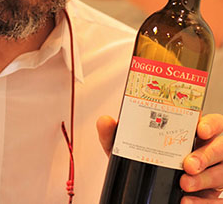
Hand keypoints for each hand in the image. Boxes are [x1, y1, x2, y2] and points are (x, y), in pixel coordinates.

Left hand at [96, 114, 222, 201]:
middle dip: (207, 155)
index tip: (200, 130)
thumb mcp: (126, 148)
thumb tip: (105, 120)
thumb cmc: (140, 161)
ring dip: (205, 179)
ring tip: (184, 184)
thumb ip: (114, 133)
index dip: (210, 124)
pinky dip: (205, 203)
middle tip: (188, 164)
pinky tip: (187, 201)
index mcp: (191, 133)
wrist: (140, 190)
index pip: (213, 123)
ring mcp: (213, 174)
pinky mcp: (212, 196)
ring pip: (222, 174)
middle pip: (221, 148)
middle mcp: (207, 151)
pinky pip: (218, 201)